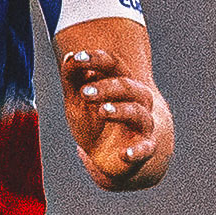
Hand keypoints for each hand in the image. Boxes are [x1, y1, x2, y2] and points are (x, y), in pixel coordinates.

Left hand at [61, 48, 168, 189]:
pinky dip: (137, 151)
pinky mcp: (144, 149)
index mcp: (119, 84)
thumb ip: (73, 79)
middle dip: (106, 87)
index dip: (97, 60)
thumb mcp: (77, 101)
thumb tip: (69, 57)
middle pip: (128, 87)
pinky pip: (145, 149)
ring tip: (102, 111)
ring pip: (138, 113)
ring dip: (120, 111)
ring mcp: (142, 125)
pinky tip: (124, 154)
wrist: (111, 157)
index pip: (113, 65)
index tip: (77, 58)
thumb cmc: (95, 122)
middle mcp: (136, 101)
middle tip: (84, 93)